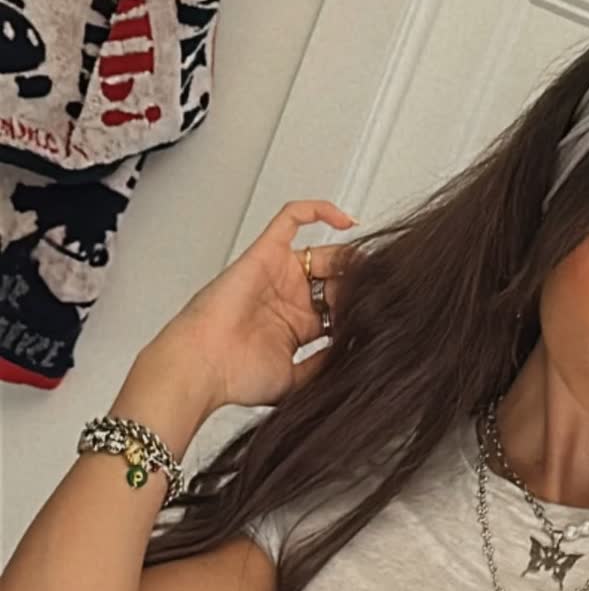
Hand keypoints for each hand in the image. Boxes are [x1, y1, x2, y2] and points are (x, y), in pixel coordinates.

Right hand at [152, 199, 358, 410]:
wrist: (205, 365)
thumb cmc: (236, 375)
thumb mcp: (297, 380)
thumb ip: (325, 365)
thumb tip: (355, 351)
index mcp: (297, 325)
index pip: (340, 307)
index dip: (362, 308)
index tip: (381, 315)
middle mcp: (288, 297)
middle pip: (337, 279)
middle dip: (360, 285)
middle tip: (379, 293)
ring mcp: (278, 274)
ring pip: (324, 251)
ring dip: (349, 259)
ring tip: (367, 271)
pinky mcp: (265, 253)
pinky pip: (291, 218)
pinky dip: (318, 210)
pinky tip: (345, 220)